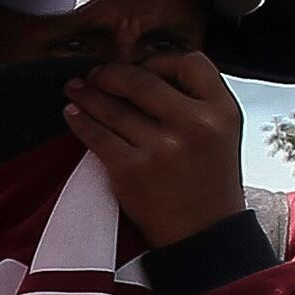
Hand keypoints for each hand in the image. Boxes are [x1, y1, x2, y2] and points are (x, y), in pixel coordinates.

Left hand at [59, 49, 245, 245]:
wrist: (203, 234)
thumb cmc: (209, 182)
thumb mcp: (222, 134)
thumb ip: (196, 103)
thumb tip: (148, 72)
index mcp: (222, 111)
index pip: (190, 63)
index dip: (160, 59)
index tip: (142, 66)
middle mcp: (194, 125)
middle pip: (142, 80)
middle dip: (111, 73)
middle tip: (96, 74)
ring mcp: (161, 147)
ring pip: (113, 107)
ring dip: (87, 94)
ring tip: (75, 88)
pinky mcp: (132, 170)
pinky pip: (97, 135)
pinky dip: (80, 121)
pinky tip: (72, 114)